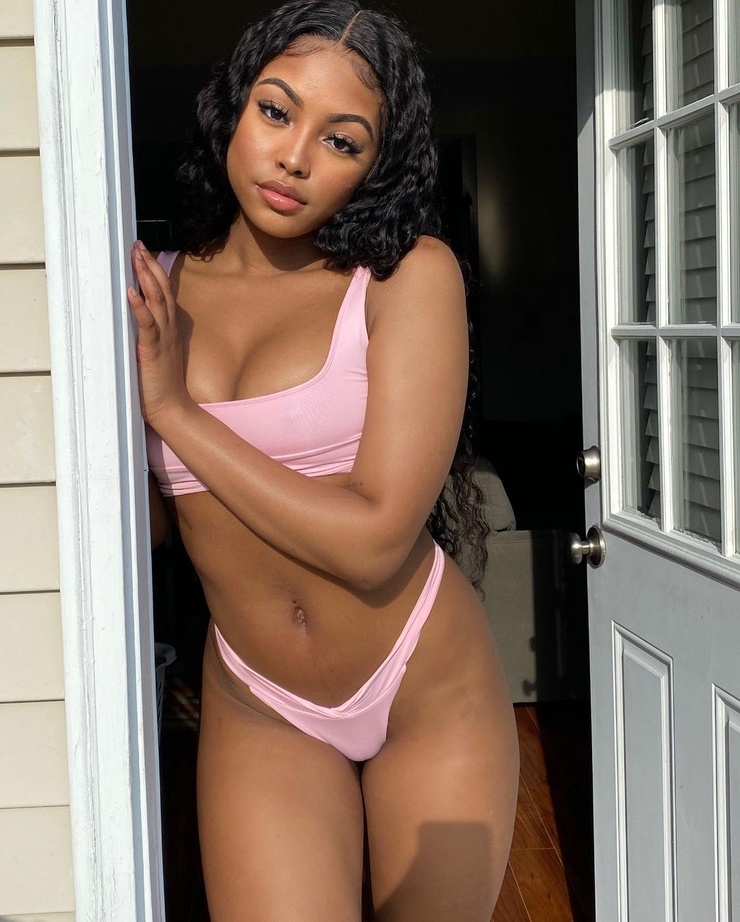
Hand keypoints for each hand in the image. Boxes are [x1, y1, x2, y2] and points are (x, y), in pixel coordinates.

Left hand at [127, 241, 190, 425]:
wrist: (173, 408)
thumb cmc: (162, 385)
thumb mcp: (158, 353)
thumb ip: (151, 336)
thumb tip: (135, 320)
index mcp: (171, 329)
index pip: (165, 294)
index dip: (156, 272)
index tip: (145, 254)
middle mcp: (170, 329)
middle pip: (162, 290)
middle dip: (150, 265)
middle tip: (138, 246)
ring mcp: (163, 338)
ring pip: (157, 300)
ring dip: (146, 277)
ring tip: (137, 258)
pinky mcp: (153, 350)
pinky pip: (147, 324)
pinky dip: (139, 306)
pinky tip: (131, 291)